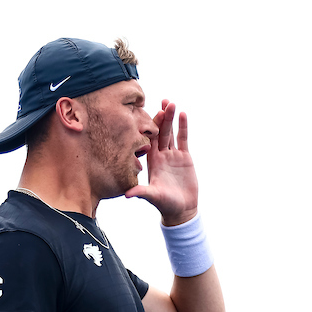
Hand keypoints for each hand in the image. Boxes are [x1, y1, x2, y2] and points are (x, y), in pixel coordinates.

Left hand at [125, 99, 197, 224]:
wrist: (181, 209)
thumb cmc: (165, 204)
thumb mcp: (153, 197)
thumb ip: (142, 193)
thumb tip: (127, 195)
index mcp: (152, 161)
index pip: (150, 140)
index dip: (151, 127)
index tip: (151, 114)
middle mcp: (161, 155)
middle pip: (160, 132)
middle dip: (161, 118)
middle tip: (163, 102)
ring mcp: (173, 155)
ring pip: (171, 132)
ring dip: (170, 118)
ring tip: (171, 103)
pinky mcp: (184, 157)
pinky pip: (183, 138)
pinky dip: (183, 127)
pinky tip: (182, 114)